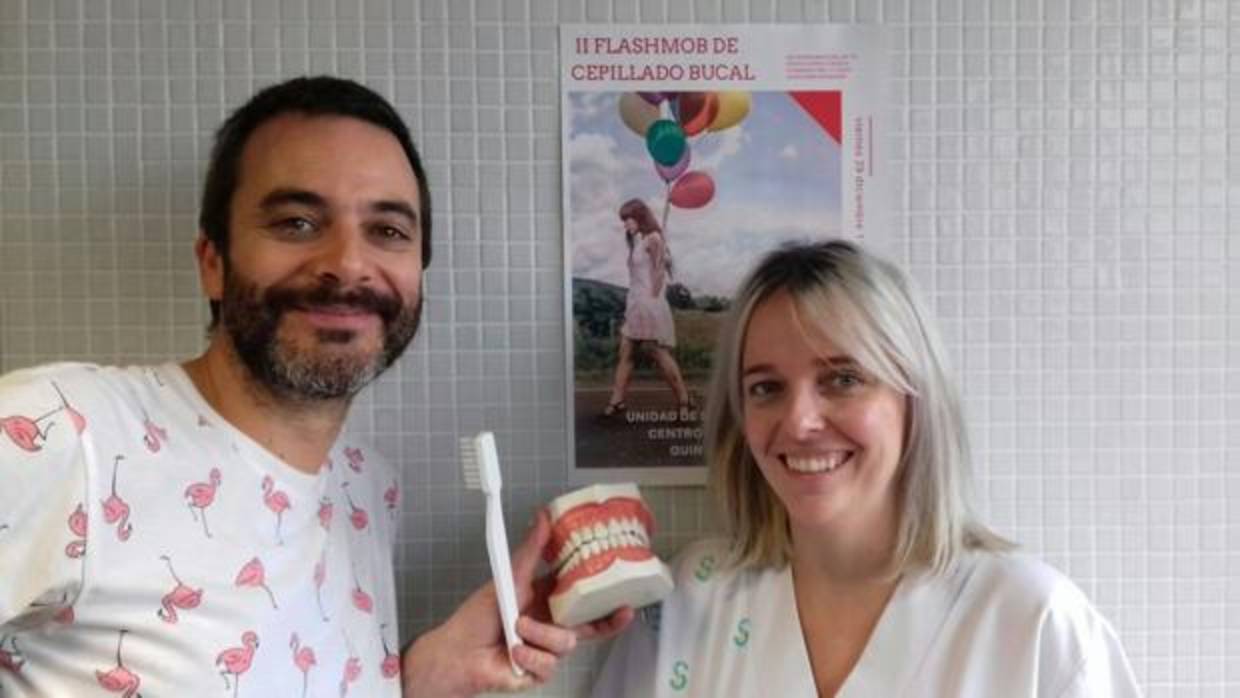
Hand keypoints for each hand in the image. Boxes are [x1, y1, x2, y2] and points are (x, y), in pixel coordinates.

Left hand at [401, 508, 633, 696]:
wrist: (457, 653)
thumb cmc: (477, 617)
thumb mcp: (509, 575)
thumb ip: (531, 549)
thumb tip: (542, 518)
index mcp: (547, 601)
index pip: (583, 597)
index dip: (605, 595)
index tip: (623, 589)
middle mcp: (550, 625)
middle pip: (590, 625)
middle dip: (609, 621)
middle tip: (621, 611)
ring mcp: (546, 649)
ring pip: (566, 643)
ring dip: (539, 634)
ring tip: (517, 628)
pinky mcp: (538, 671)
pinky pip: (549, 664)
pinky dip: (529, 655)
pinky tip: (514, 651)